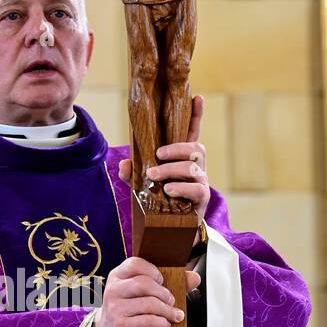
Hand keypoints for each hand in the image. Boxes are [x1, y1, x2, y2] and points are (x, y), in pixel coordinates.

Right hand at [90, 256, 200, 326]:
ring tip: (173, 315)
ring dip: (167, 311)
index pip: (135, 264)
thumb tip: (194, 277)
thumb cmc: (126, 312)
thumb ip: (167, 284)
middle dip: (164, 294)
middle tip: (171, 302)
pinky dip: (161, 323)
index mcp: (117, 276)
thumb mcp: (139, 295)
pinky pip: (147, 321)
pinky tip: (164, 324)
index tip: (162, 281)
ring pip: (148, 304)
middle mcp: (113, 290)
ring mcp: (115, 309)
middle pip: (144, 284)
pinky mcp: (120, 326)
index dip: (153, 271)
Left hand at [119, 94, 209, 226]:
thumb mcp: (141, 184)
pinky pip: (196, 188)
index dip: (196, 115)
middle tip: (157, 155)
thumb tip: (124, 165)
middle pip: (195, 147)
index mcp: (182, 157)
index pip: (191, 132)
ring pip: (192, 167)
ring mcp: (200, 181)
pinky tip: (168, 189)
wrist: (169, 229)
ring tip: (154, 177)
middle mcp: (195, 165)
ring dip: (171, 169)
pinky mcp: (202, 198)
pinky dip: (180, 187)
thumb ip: (132, 172)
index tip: (197, 97)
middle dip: (176, 148)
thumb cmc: (158, 200)